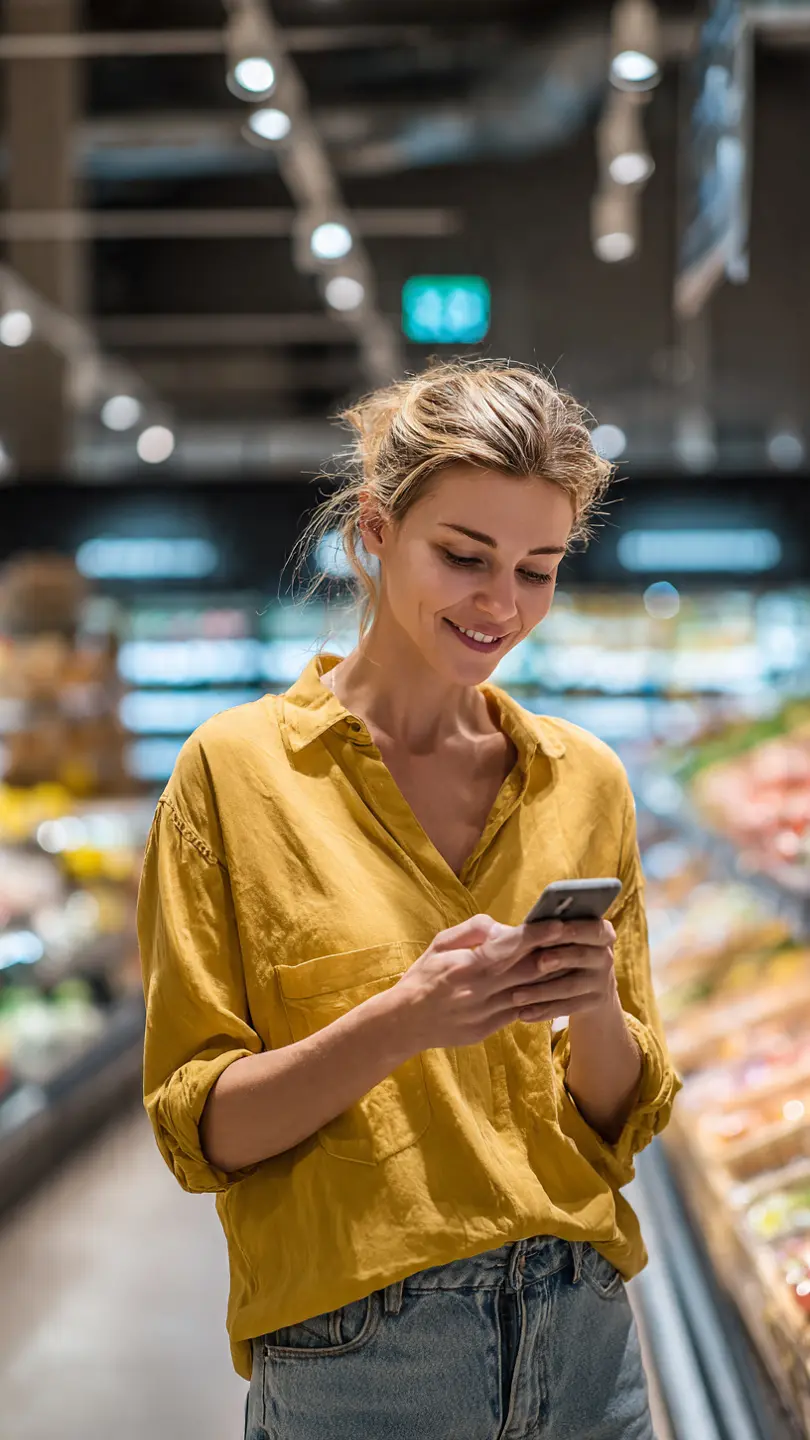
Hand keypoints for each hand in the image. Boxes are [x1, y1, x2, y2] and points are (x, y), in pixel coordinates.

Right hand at [393, 913, 574, 1051]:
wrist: (404, 1023)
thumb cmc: (422, 977)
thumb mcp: (439, 945)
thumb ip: (472, 931)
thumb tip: (504, 927)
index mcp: (468, 966)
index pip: (510, 947)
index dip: (537, 935)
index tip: (559, 923)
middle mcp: (480, 991)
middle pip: (528, 971)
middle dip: (555, 954)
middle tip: (577, 939)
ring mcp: (486, 1013)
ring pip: (529, 994)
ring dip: (553, 978)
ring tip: (573, 962)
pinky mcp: (488, 1029)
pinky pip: (520, 1012)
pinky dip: (537, 999)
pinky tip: (552, 987)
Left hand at [509, 917, 617, 1023]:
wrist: (589, 985)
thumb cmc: (567, 949)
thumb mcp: (567, 937)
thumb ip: (552, 929)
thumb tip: (526, 925)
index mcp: (602, 933)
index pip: (593, 928)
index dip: (574, 929)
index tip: (553, 929)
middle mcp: (605, 957)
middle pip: (581, 956)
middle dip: (559, 958)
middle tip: (538, 962)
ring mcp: (601, 982)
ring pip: (569, 986)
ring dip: (542, 991)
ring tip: (516, 996)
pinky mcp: (593, 1003)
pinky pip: (566, 1008)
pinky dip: (543, 1011)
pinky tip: (523, 1014)